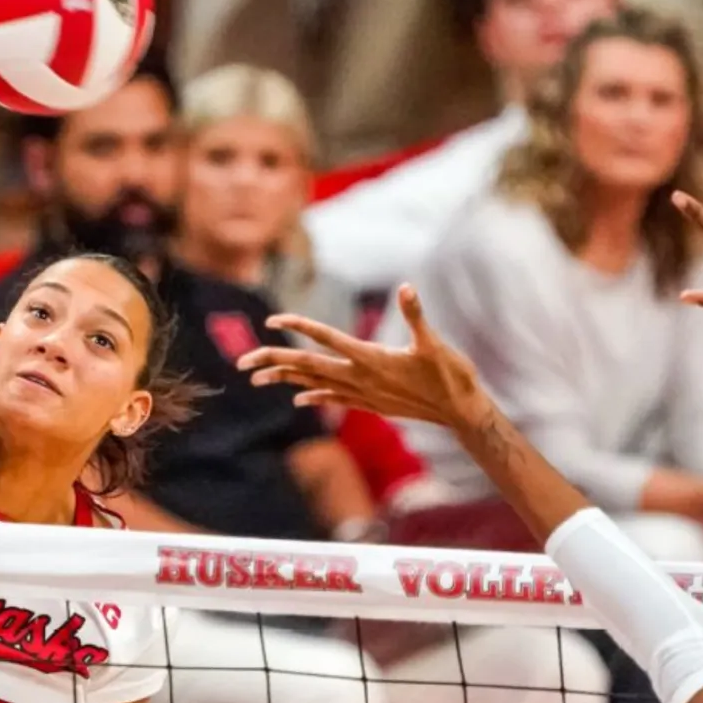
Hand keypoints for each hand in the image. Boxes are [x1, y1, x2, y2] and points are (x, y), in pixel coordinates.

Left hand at [239, 285, 487, 430]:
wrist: (462, 414)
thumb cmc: (451, 376)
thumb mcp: (434, 343)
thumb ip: (416, 315)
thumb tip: (407, 288)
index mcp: (370, 358)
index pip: (325, 339)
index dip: (298, 326)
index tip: (272, 320)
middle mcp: (360, 378)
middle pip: (308, 366)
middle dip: (273, 362)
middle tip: (241, 362)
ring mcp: (364, 394)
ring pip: (314, 385)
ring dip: (284, 379)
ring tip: (256, 378)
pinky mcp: (371, 404)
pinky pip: (333, 399)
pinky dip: (312, 395)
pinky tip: (297, 397)